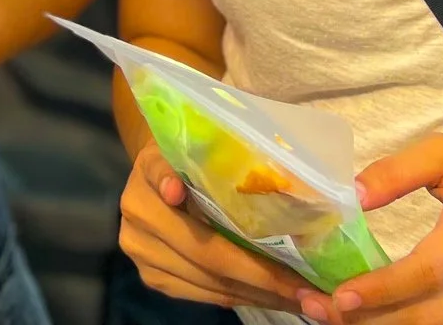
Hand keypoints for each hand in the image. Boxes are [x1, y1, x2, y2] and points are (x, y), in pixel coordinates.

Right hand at [117, 142, 308, 312]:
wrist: (156, 173)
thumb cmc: (187, 155)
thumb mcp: (197, 145)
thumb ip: (212, 161)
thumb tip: (251, 187)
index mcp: (145, 183)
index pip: (195, 217)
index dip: (239, 246)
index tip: (284, 272)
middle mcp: (136, 222)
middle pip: (207, 258)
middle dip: (262, 277)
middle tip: (306, 288)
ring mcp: (141, 254)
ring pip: (207, 284)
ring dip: (255, 293)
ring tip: (294, 295)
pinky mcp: (150, 277)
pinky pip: (200, 296)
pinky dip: (237, 297)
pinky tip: (266, 295)